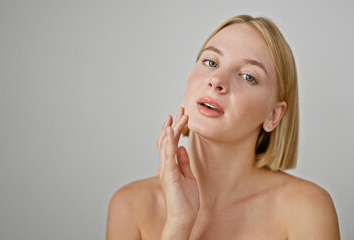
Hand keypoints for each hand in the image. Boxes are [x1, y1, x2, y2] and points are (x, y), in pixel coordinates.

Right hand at [157, 107, 199, 233]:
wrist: (182, 217)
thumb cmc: (185, 200)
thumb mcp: (187, 176)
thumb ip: (183, 162)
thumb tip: (182, 148)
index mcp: (170, 166)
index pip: (170, 143)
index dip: (173, 128)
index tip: (178, 115)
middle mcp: (165, 165)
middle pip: (166, 140)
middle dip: (173, 124)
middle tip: (179, 108)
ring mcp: (166, 169)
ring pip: (166, 145)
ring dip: (171, 129)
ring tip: (176, 116)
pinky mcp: (169, 175)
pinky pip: (168, 156)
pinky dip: (169, 143)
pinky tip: (171, 132)